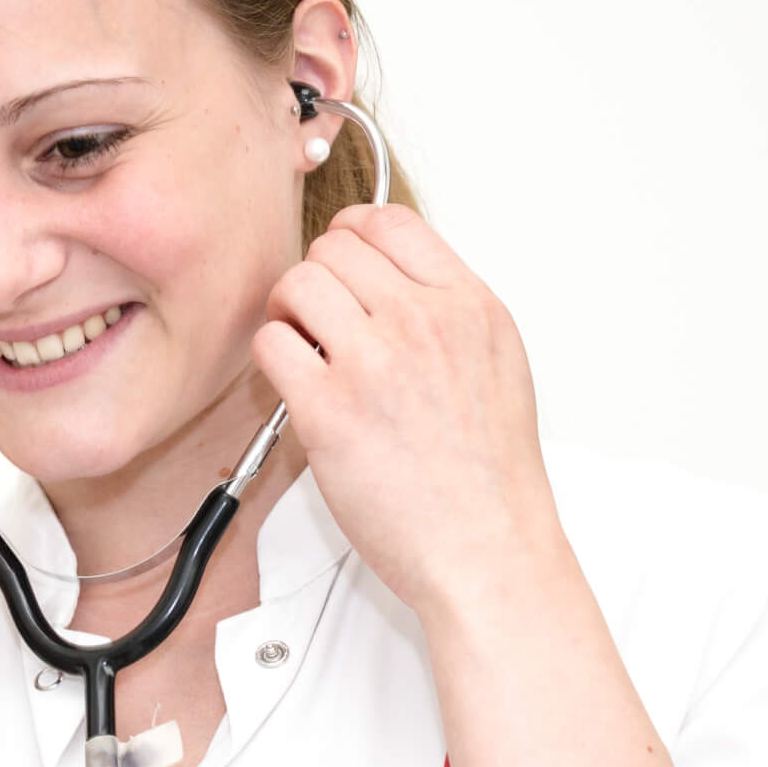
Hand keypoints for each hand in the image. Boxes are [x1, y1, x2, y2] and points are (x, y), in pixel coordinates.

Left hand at [251, 204, 563, 619]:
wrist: (486, 545)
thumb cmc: (489, 473)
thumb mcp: (496, 362)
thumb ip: (446, 311)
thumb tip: (389, 277)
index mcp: (470, 306)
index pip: (391, 221)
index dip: (350, 231)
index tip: (338, 255)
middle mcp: (424, 322)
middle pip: (334, 247)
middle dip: (315, 277)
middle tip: (315, 316)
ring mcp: (374, 362)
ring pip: (296, 284)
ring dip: (287, 311)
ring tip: (302, 346)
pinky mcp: (327, 408)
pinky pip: (270, 343)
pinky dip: (271, 356)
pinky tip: (294, 382)